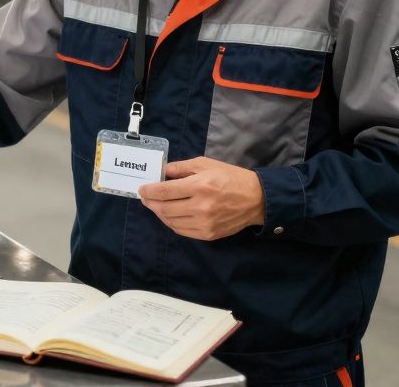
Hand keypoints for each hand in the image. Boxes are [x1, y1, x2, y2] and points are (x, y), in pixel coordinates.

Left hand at [138, 157, 264, 240]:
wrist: (256, 199)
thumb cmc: (230, 177)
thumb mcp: (205, 164)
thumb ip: (181, 167)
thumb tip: (161, 172)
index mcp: (200, 186)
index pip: (164, 191)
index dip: (148, 191)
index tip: (141, 189)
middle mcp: (201, 206)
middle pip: (164, 208)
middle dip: (150, 202)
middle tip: (145, 197)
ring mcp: (204, 223)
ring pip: (171, 221)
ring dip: (159, 213)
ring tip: (156, 205)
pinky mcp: (208, 234)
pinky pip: (182, 230)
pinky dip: (171, 222)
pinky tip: (170, 214)